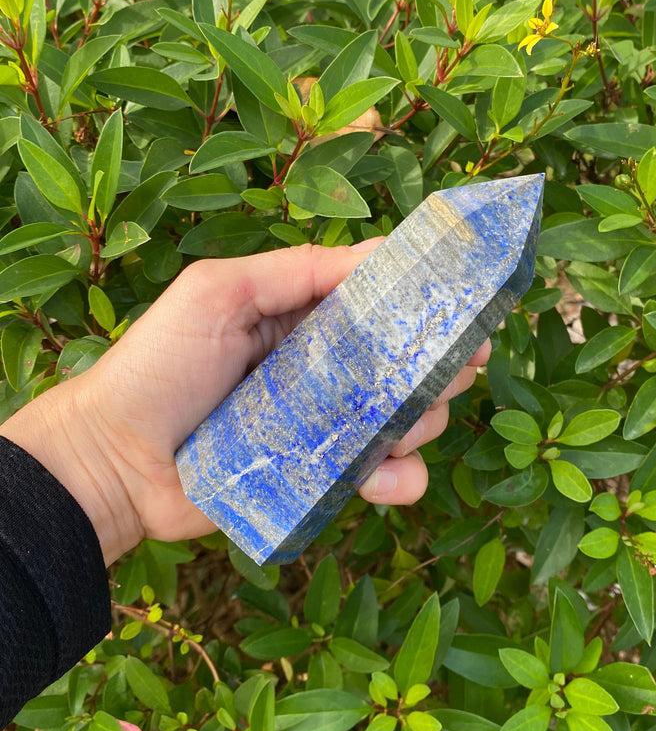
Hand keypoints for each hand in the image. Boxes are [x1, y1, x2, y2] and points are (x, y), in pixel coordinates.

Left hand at [0, 243, 489, 564]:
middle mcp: (325, 369)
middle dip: (440, 361)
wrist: (112, 463)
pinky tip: (386, 476)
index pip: (380, 300)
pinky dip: (400, 479)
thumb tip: (381, 251)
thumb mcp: (218, 292)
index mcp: (303, 317)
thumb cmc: (157, 366)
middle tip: (459, 363)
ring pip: (409, 418)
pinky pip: (386, 478)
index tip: (468, 301)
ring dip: (424, 419)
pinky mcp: (324, 479)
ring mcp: (327, 427)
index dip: (427, 300)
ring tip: (406, 424)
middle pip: (408, 359)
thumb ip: (296, 269)